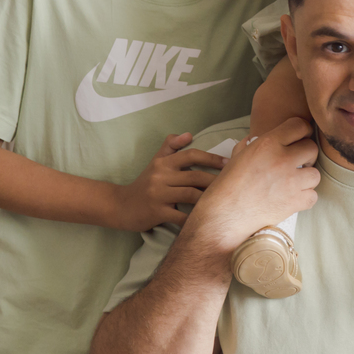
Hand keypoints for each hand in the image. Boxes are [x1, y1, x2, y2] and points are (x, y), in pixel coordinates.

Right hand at [112, 133, 230, 231]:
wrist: (121, 206)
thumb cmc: (144, 184)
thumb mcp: (155, 162)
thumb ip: (171, 146)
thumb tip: (189, 133)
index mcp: (163, 163)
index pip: (191, 155)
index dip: (211, 158)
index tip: (228, 163)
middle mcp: (160, 176)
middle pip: (195, 176)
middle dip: (215, 181)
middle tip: (232, 185)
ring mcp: (158, 194)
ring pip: (191, 195)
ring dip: (208, 199)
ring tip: (223, 202)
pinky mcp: (156, 212)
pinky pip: (181, 216)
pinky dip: (194, 219)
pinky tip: (206, 220)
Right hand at [189, 117, 319, 251]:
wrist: (223, 216)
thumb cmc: (226, 186)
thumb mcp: (236, 156)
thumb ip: (250, 144)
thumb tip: (256, 138)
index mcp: (267, 143)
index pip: (299, 125)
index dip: (302, 131)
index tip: (300, 138)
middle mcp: (282, 159)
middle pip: (312, 148)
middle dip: (306, 155)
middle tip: (297, 163)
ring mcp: (290, 182)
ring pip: (315, 174)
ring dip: (307, 178)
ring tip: (294, 183)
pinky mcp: (294, 202)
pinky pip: (313, 196)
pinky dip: (305, 198)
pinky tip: (294, 198)